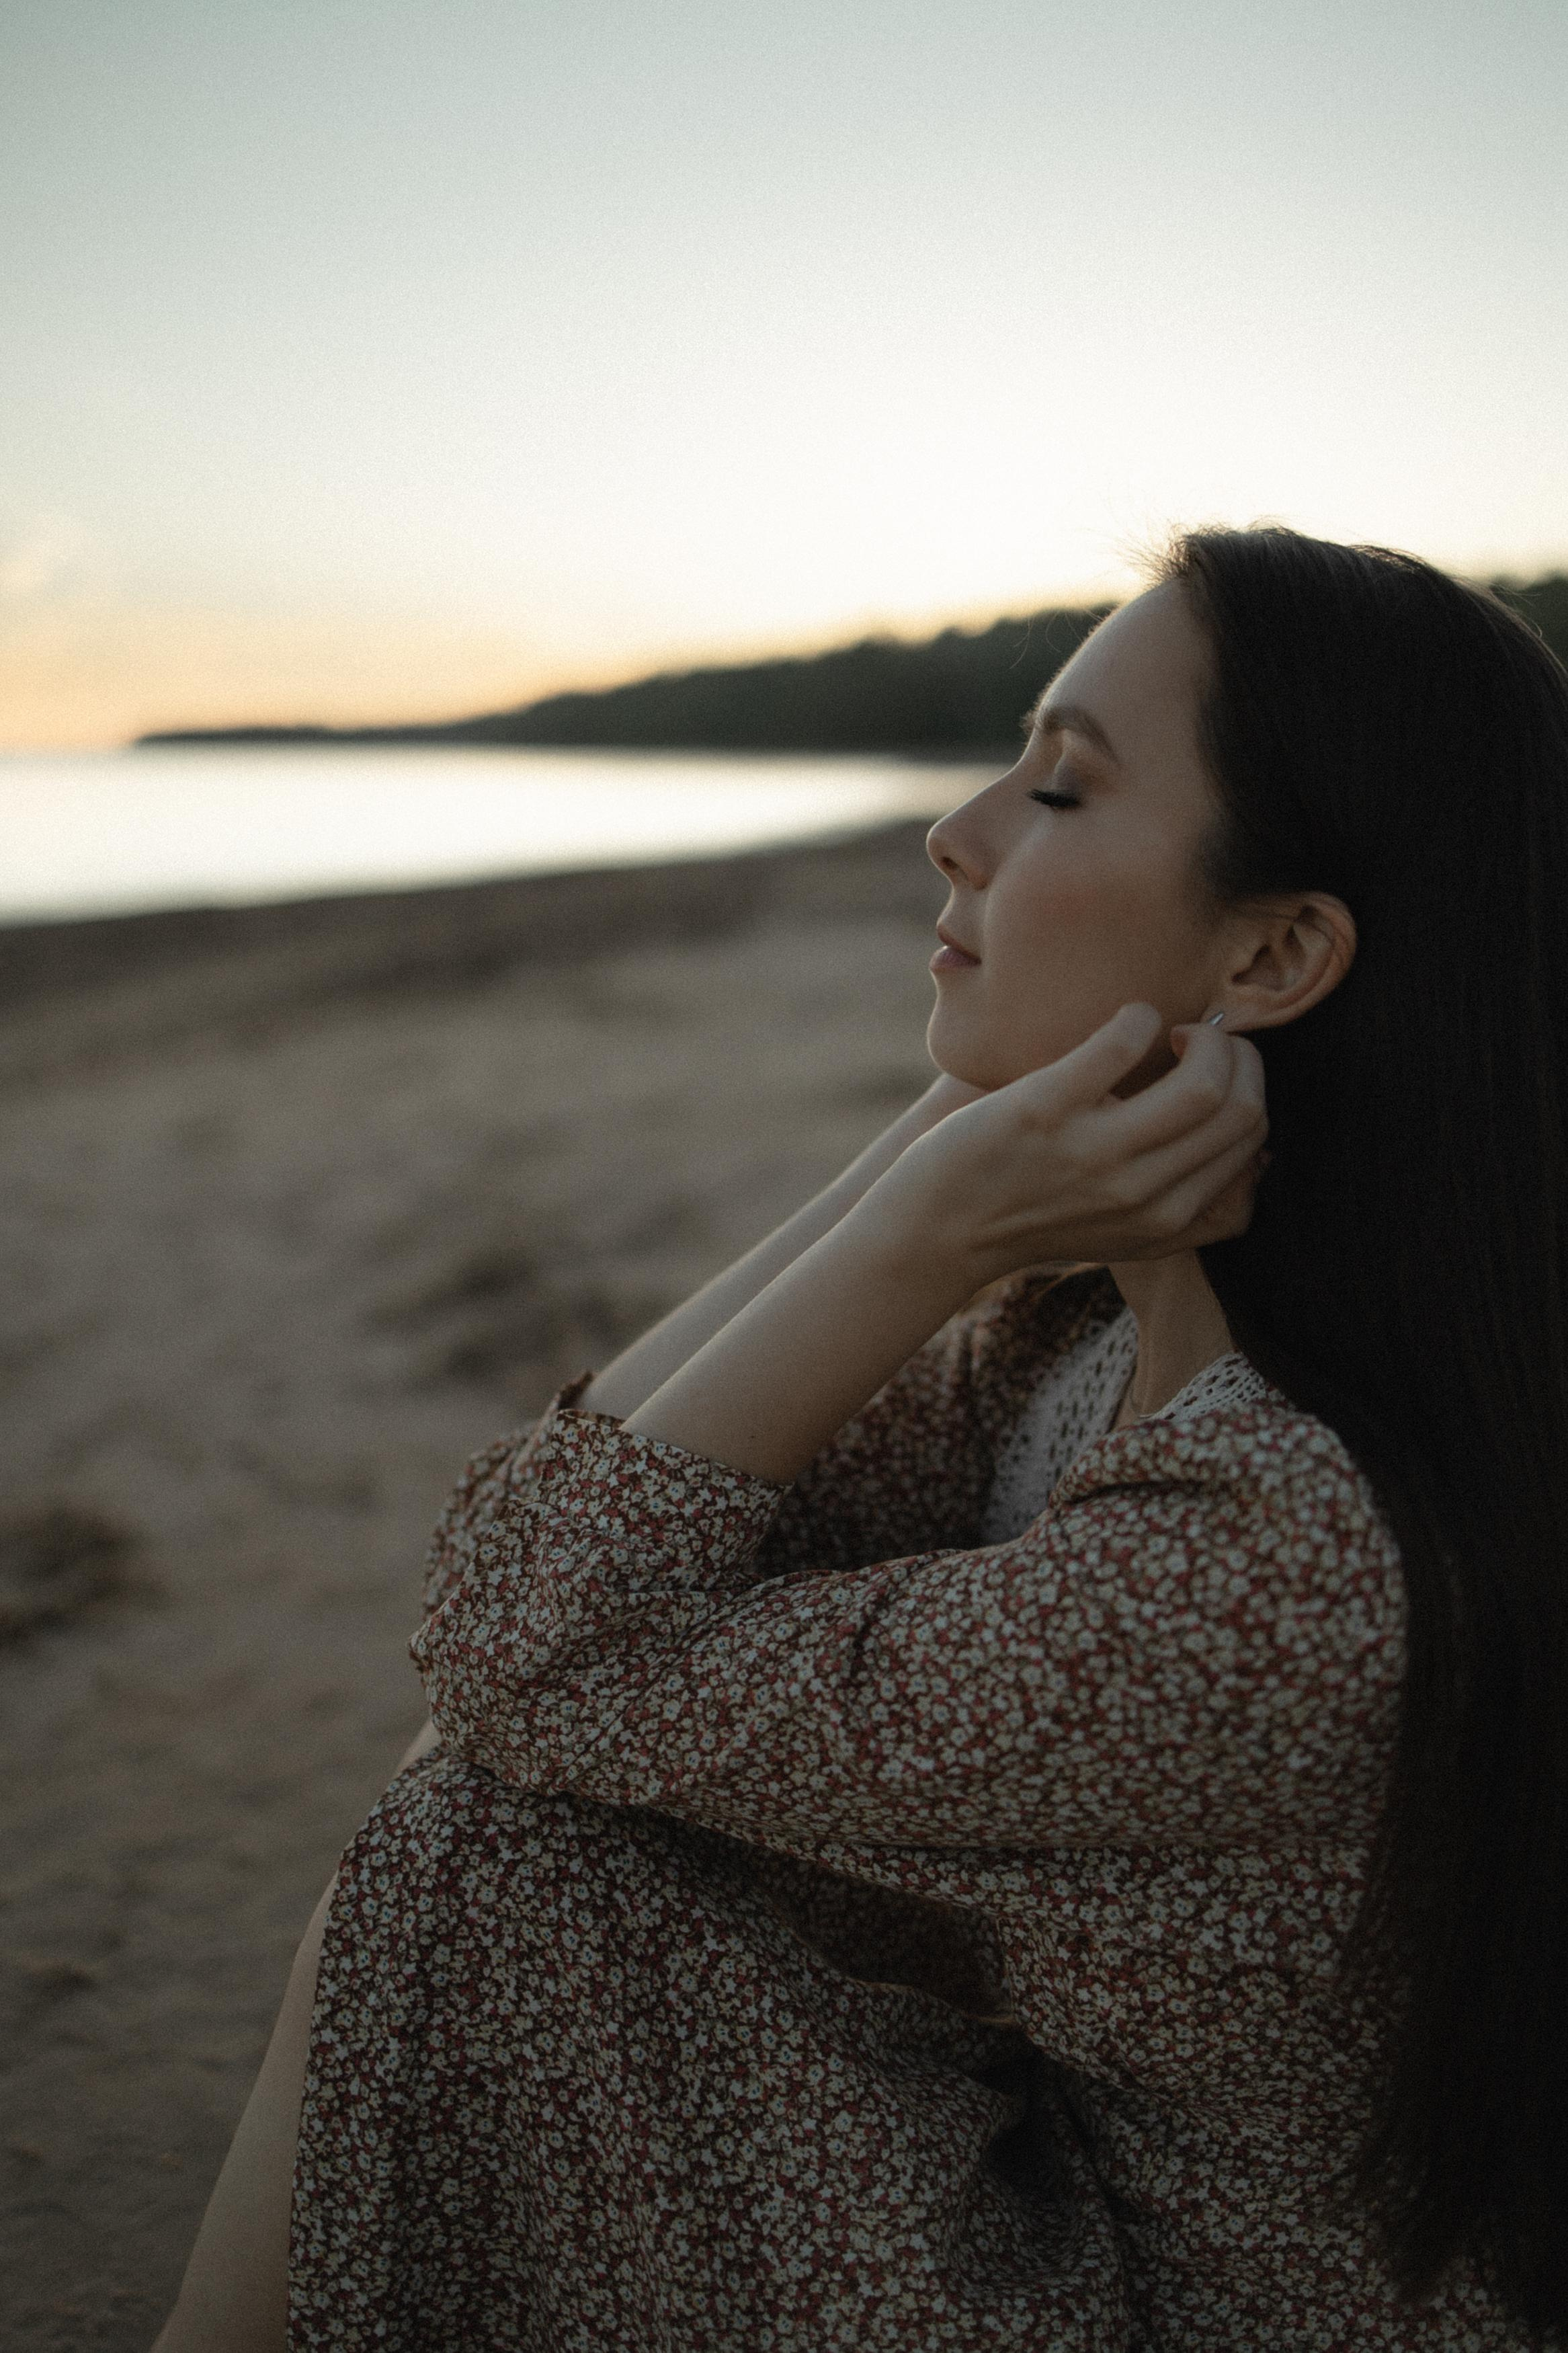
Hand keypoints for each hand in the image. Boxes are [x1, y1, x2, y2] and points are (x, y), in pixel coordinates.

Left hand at [862, 1004, 1267, 1285]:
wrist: (936, 1231)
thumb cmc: (1031, 1217)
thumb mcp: (1125, 1234)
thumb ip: (1190, 1206)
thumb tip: (1262, 1156)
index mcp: (1167, 1221)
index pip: (1254, 1140)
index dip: (1249, 1089)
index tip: (1216, 1073)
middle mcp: (1139, 1194)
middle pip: (1242, 1110)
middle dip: (1239, 1056)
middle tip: (1199, 1042)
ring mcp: (1094, 1153)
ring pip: (1205, 1082)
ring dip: (1204, 1035)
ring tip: (1171, 1032)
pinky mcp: (1043, 1109)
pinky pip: (1124, 1042)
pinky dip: (1138, 1017)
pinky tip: (1125, 1020)